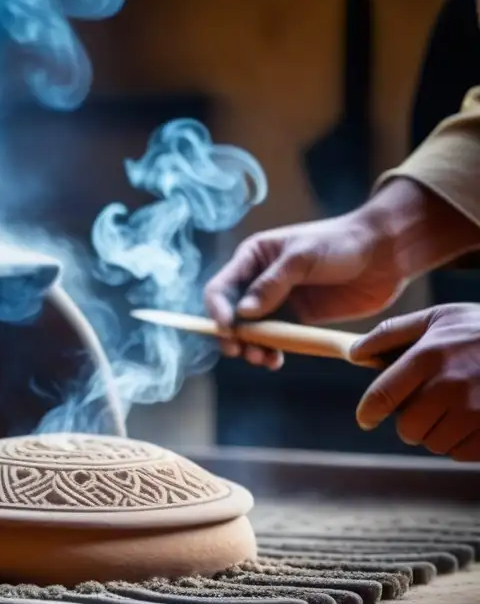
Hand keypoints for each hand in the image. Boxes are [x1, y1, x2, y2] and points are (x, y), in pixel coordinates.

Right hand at [203, 178, 470, 368]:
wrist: (386, 253)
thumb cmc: (342, 243)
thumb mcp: (303, 257)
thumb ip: (271, 284)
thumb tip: (242, 314)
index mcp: (253, 257)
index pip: (220, 287)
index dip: (217, 310)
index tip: (227, 329)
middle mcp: (258, 281)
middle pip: (230, 315)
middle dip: (232, 336)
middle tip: (241, 352)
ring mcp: (278, 302)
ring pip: (251, 332)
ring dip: (250, 348)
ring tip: (263, 359)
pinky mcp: (297, 319)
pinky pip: (275, 340)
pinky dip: (270, 352)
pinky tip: (276, 360)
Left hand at [350, 303, 479, 460]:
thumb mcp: (439, 318)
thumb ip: (391, 334)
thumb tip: (354, 353)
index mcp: (429, 356)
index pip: (382, 397)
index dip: (368, 413)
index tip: (366, 419)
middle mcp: (451, 386)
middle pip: (408, 428)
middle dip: (411, 421)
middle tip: (426, 407)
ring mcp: (478, 412)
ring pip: (434, 443)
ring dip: (438, 432)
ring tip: (456, 409)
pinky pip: (461, 452)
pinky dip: (462, 442)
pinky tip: (475, 420)